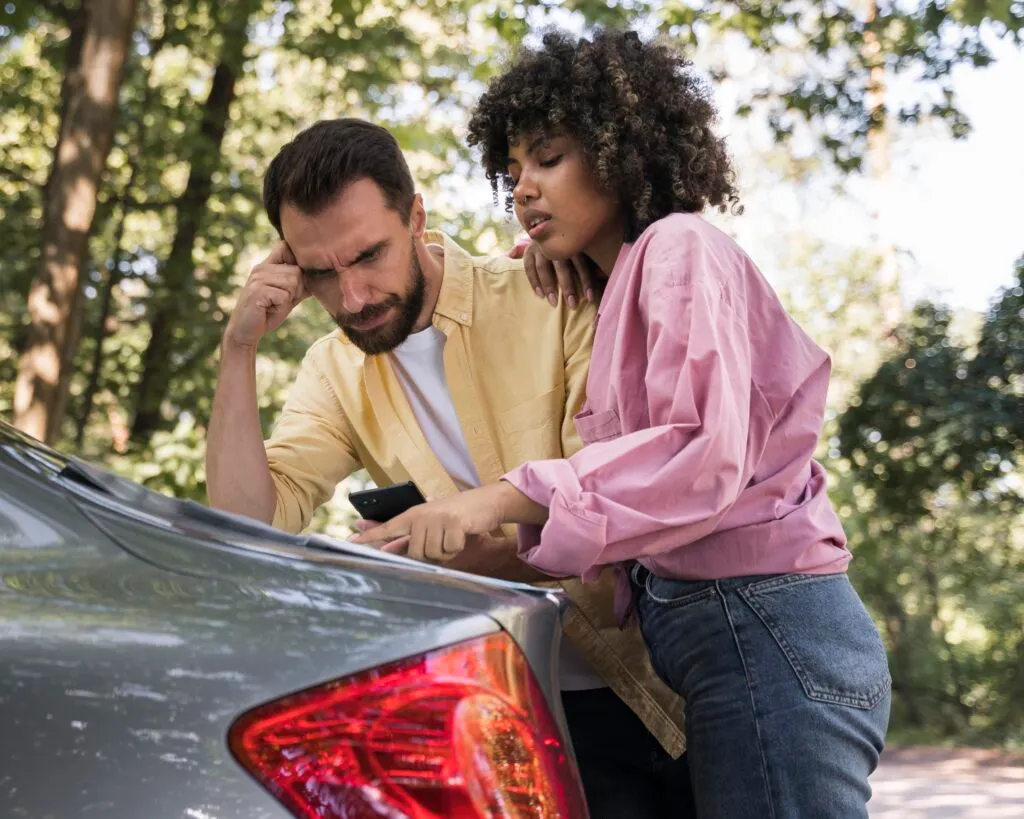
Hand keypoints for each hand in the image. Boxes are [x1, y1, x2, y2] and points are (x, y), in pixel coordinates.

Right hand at [224, 241, 308, 348]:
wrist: (245, 332)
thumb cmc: (266, 314)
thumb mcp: (287, 297)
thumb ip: (300, 286)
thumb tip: (321, 276)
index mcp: (266, 266)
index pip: (284, 247)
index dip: (295, 261)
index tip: (294, 280)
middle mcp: (261, 268)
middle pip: (297, 271)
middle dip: (296, 291)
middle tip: (279, 301)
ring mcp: (258, 278)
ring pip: (293, 283)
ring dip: (288, 299)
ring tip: (273, 305)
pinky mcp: (258, 291)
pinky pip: (284, 296)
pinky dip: (281, 307)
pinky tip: (269, 310)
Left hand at [349, 484, 511, 562]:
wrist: (486, 502)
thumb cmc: (457, 517)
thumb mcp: (432, 525)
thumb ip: (409, 538)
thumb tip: (387, 552)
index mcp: (414, 516)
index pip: (388, 528)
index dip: (370, 537)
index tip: (350, 542)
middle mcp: (422, 515)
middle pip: (416, 553)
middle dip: (431, 556)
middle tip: (444, 542)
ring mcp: (437, 518)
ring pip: (434, 554)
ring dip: (447, 552)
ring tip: (453, 537)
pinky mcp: (454, 522)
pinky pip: (451, 549)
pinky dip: (459, 547)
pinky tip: (463, 534)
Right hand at [523, 241, 598, 308]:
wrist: (546, 228)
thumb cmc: (571, 245)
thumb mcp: (582, 248)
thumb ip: (590, 261)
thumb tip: (603, 277)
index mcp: (573, 242)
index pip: (581, 264)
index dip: (586, 281)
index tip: (590, 298)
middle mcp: (555, 243)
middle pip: (562, 266)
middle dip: (567, 287)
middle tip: (573, 305)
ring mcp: (540, 246)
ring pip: (543, 267)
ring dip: (549, 286)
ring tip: (554, 303)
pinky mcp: (528, 251)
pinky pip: (529, 267)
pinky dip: (534, 282)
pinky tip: (540, 295)